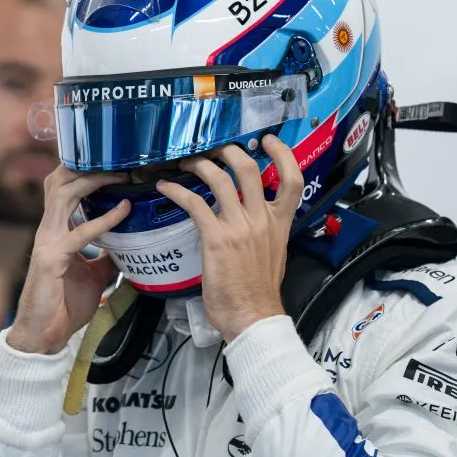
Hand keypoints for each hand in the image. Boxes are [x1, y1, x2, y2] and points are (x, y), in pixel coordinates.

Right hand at [6, 167, 131, 354]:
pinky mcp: (51, 259)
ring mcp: (46, 242)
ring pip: (62, 196)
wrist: (45, 336)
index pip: (62, 188)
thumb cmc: (65, 306)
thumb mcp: (94, 275)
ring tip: (119, 176)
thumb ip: (107, 256)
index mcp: (55, 230)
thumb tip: (129, 244)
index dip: (82, 170)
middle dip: (85, 166)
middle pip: (57, 181)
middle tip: (118, 160)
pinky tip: (123, 211)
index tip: (112, 162)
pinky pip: (79, 233)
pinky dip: (103, 220)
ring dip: (91, 181)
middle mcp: (47, 230)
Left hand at [156, 135, 302, 342]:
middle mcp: (261, 220)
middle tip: (212, 148)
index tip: (269, 140)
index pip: (293, 180)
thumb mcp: (272, 254)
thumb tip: (249, 219)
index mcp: (279, 223)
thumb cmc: (258, 291)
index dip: (282, 155)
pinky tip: (164, 188)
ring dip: (198, 165)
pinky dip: (176, 191)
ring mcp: (239, 227)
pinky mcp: (216, 238)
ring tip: (184, 163)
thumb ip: (263, 231)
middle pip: (248, 169)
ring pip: (219, 179)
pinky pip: (194, 203)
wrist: (252, 317)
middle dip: (227, 151)